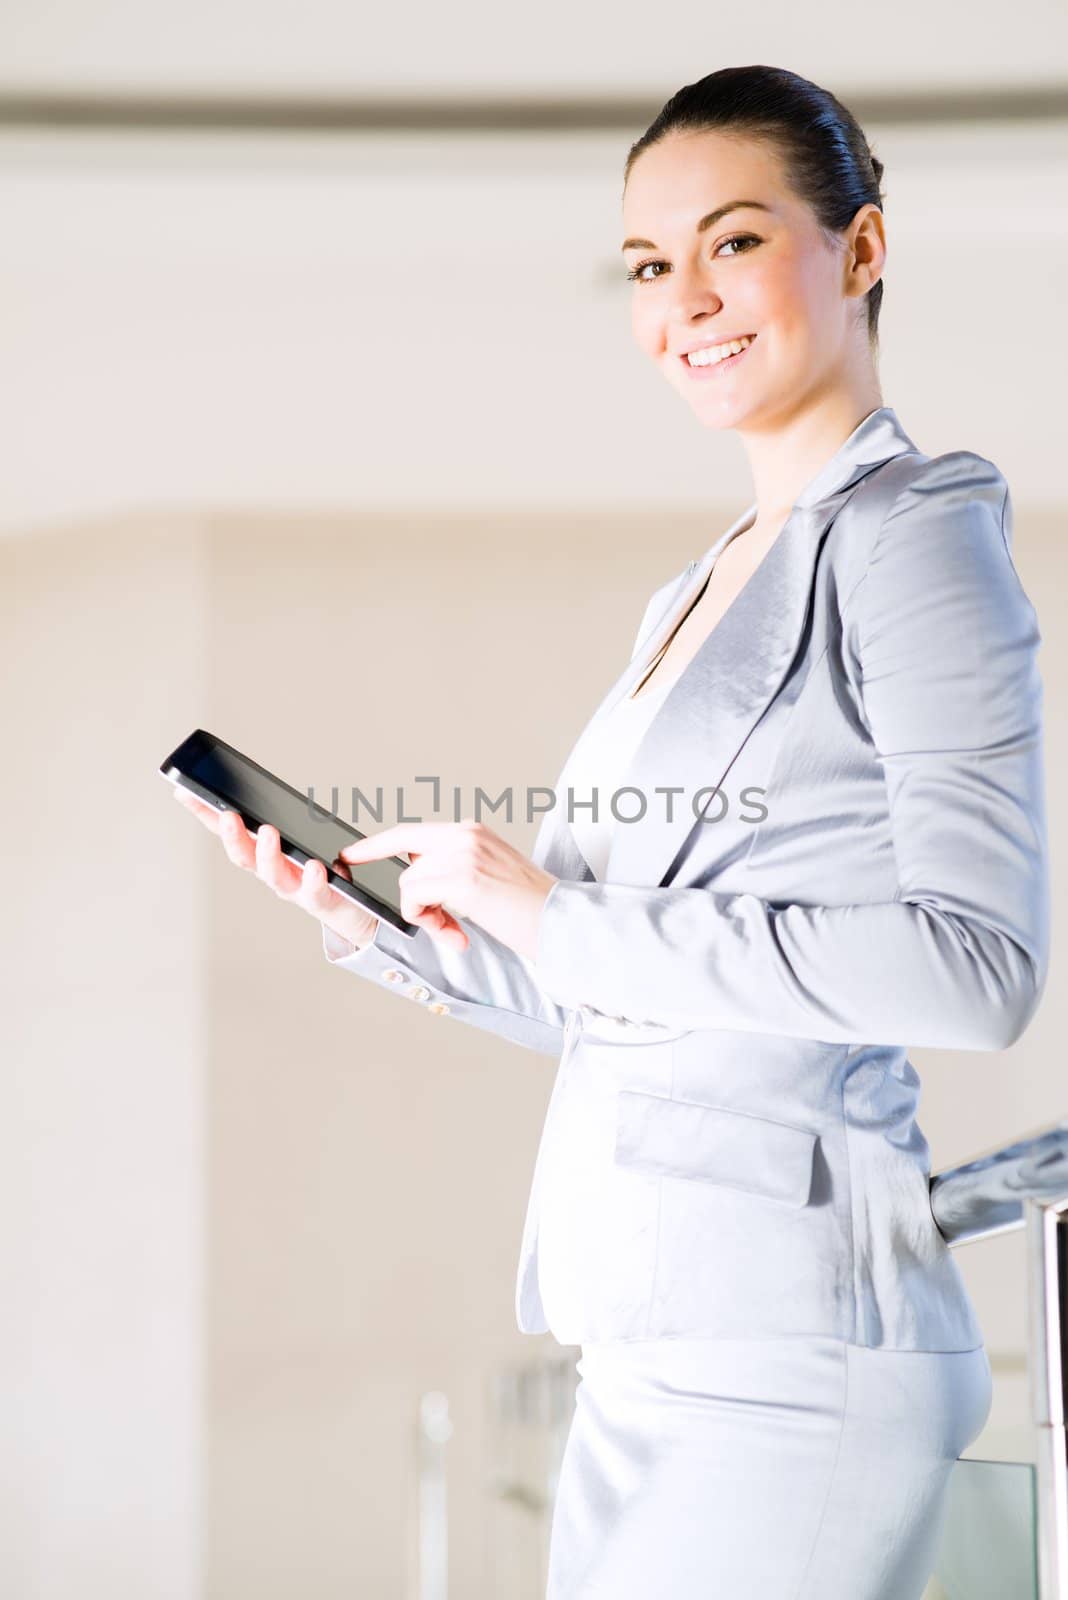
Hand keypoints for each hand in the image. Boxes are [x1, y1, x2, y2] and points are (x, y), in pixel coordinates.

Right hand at [170, 784, 380, 950]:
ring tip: (269, 832)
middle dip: (233, 836)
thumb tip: (255, 783)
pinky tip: (316, 866)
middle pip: (244, 857)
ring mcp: (295, 889)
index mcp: (262, 855)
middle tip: (229, 815)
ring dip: (268, 854)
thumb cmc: (319, 870)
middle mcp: (272, 873)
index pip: (227, 832)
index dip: (204, 814)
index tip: (185, 791)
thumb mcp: (296, 839)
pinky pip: (316, 892)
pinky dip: (314, 880)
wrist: (351, 909)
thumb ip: (278, 818)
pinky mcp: (323, 901)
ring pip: (274, 876)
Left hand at [338, 818, 557, 960]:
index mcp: (473, 833)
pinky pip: (416, 896)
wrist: (561, 923)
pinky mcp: (463, 879)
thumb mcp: (489, 876)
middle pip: (404, 850)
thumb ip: (454, 869)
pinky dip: (425, 917)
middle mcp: (466, 836)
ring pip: (410, 880)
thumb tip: (418, 877)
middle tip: (381, 885)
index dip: (379, 843)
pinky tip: (452, 930)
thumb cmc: (530, 908)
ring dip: (422, 911)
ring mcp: (464, 854)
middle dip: (391, 874)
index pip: (414, 832)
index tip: (353, 852)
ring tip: (452, 927)